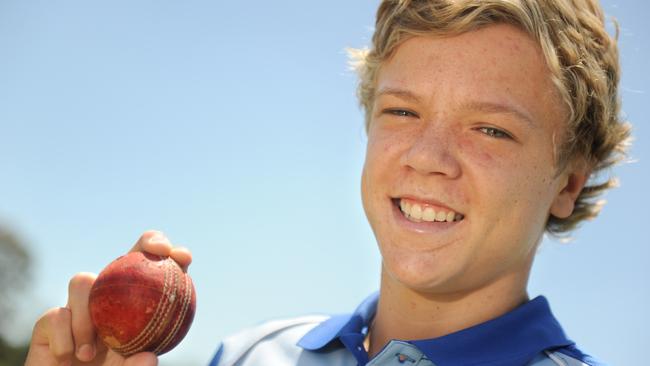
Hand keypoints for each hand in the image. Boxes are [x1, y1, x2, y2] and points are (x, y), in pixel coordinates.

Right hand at [25, 230, 192, 365]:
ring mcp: (77, 308)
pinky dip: (64, 336)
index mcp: (132, 311)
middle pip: (124, 258)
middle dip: (146, 243)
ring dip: (87, 314)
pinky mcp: (49, 322)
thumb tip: (149, 357)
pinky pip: (55, 315)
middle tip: (158, 251)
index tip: (183, 256)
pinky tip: (70, 355)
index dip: (170, 257)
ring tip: (90, 352)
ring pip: (82, 280)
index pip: (153, 275)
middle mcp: (106, 302)